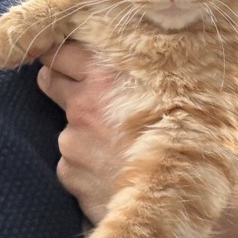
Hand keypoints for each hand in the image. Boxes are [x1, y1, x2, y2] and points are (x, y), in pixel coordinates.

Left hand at [37, 42, 237, 237]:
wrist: (187, 187)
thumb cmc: (186, 128)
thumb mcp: (166, 84)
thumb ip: (134, 66)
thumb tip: (119, 55)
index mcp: (105, 73)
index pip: (63, 50)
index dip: (66, 53)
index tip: (71, 58)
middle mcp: (83, 102)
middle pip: (50, 79)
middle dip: (60, 80)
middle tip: (83, 89)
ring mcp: (73, 139)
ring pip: (67, 124)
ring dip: (81, 128)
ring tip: (115, 140)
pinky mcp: (70, 172)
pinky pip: (70, 159)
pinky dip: (84, 160)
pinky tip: (112, 165)